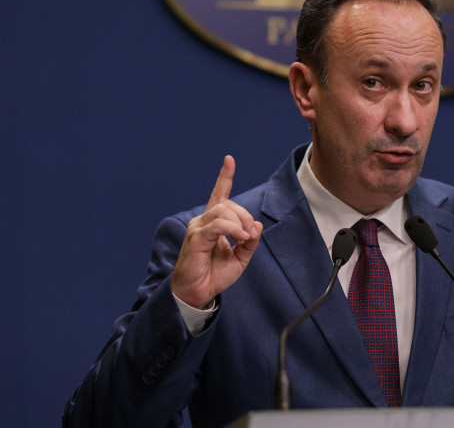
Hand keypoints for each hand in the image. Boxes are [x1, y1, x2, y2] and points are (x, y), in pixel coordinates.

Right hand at [171, 155, 262, 308]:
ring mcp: (198, 228)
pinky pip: (218, 225)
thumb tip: (256, 225)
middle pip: (228, 204)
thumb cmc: (215, 275)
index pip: (219, 194)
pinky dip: (233, 229)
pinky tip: (239, 238)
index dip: (225, 177)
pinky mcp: (196, 237)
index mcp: (213, 223)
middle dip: (244, 216)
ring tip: (244, 238)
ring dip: (240, 223)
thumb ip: (249, 242)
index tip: (229, 160)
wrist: (199, 293)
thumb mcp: (240, 258)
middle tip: (249, 236)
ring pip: (223, 210)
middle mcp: (203, 221)